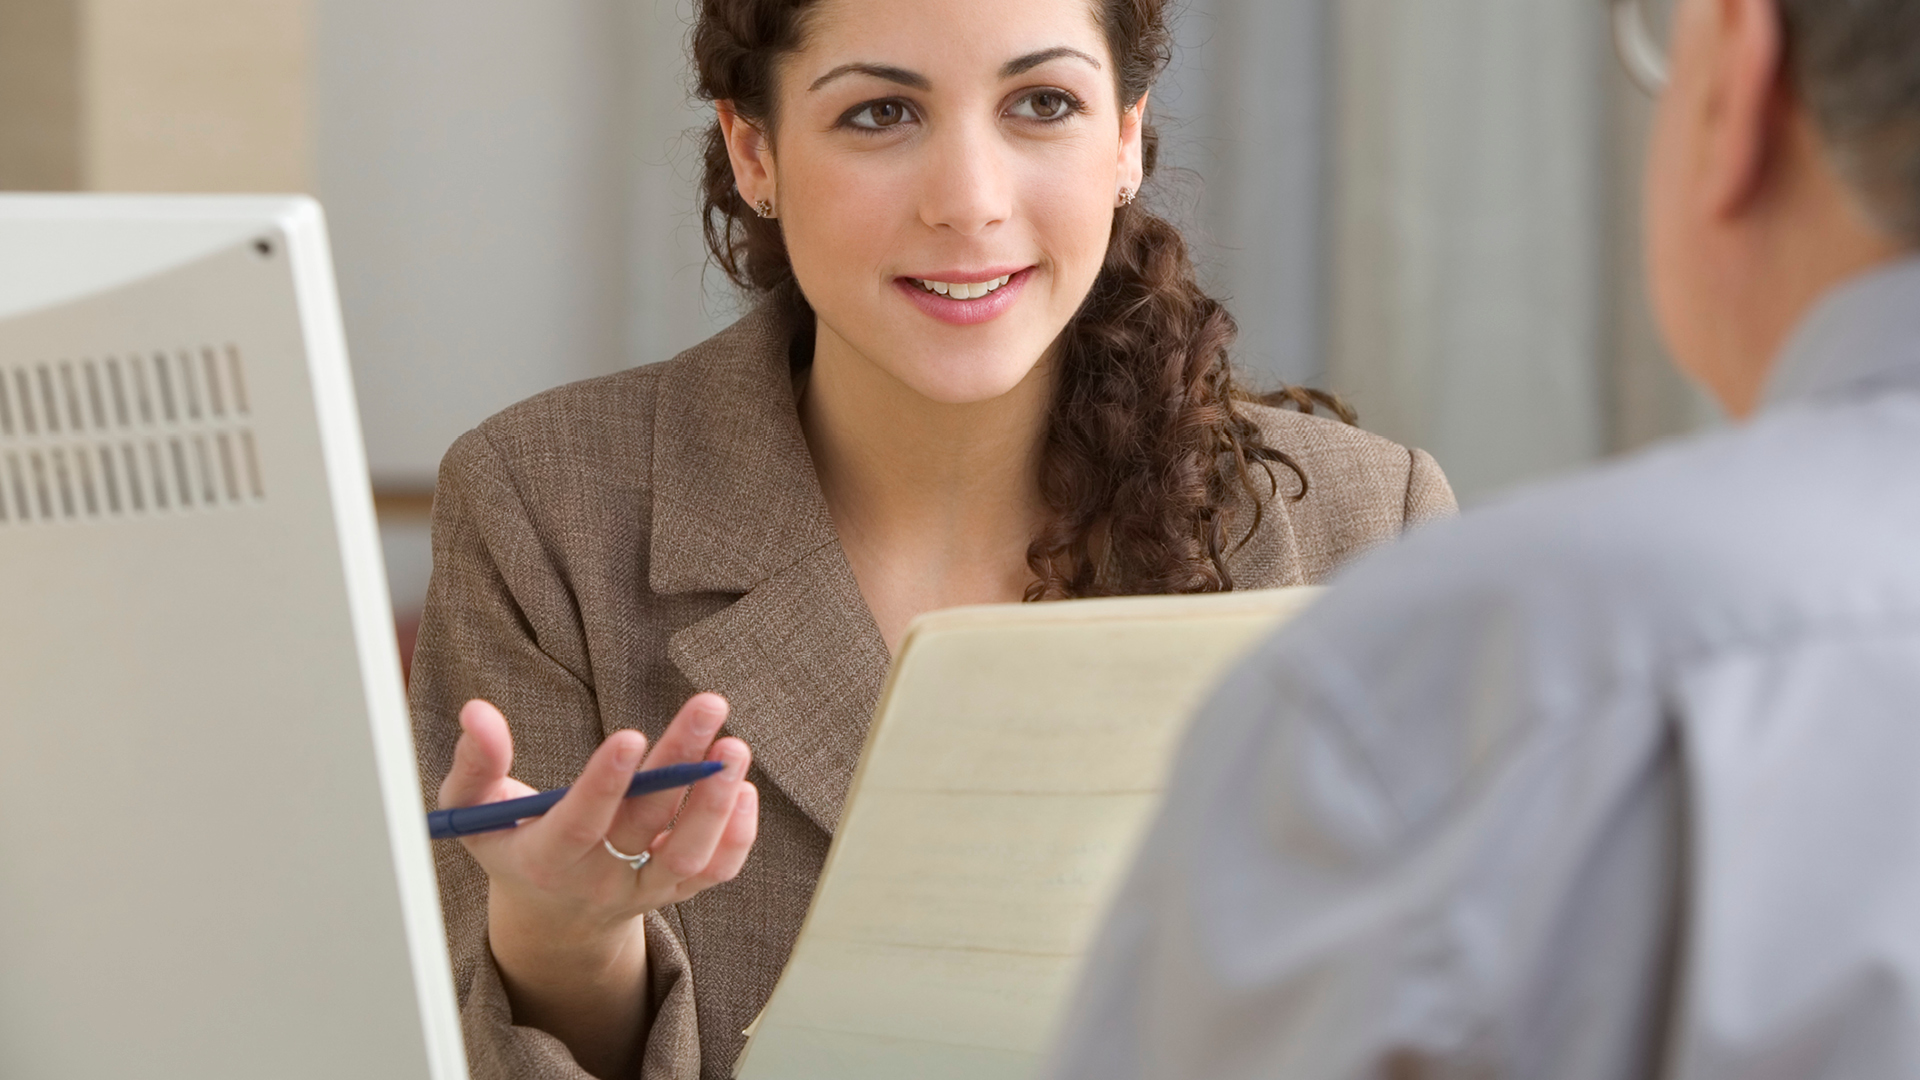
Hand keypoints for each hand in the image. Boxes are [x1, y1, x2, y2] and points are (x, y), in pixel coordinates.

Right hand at [436, 693, 757, 1077]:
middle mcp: (598, 880)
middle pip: (644, 825)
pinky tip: (745, 787)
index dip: (604, 783)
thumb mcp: (474, 809)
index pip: (578, 826)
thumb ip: (475, 762)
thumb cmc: (510, 841)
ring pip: (689, 856)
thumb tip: (477, 712)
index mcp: (545, 859)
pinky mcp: (678, 889)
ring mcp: (644, 889)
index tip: (630, 734)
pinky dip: (737, 836)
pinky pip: (716, 872)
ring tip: (734, 747)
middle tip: (709, 705)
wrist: (552, 914)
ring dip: (716, 802)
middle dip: (679, 764)